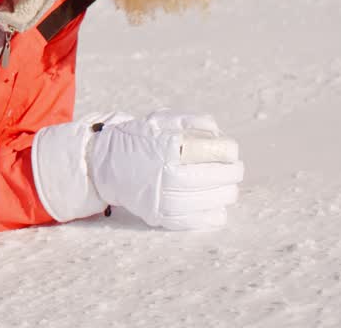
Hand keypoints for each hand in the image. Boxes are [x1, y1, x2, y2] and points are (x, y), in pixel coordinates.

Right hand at [88, 111, 242, 229]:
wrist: (105, 164)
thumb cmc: (137, 140)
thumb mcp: (158, 120)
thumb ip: (189, 121)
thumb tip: (217, 132)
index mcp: (166, 146)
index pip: (212, 150)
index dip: (228, 150)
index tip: (231, 151)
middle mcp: (164, 172)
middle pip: (213, 177)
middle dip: (232, 173)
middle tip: (236, 170)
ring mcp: (160, 196)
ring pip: (207, 200)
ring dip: (226, 194)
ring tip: (229, 188)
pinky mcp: (158, 214)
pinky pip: (193, 220)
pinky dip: (211, 216)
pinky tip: (219, 209)